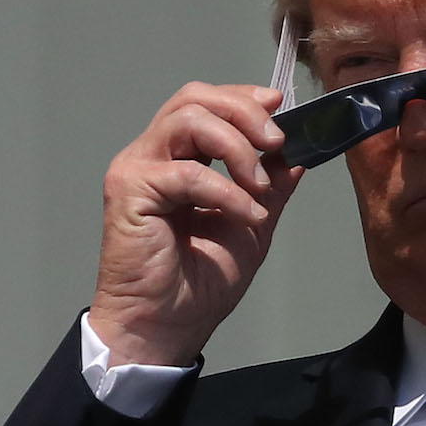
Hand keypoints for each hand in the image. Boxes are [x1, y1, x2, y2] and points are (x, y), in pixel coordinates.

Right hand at [88, 82, 301, 366]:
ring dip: (237, 147)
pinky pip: (187, 173)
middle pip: (194, 98)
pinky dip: (226, 191)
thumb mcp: (251, 226)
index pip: (206, 103)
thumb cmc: (198, 284)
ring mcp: (138, 169)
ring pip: (188, 120)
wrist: (166, 327)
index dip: (244, 98)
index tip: (280, 107)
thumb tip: (296, 157)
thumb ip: (270, 188)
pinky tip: (247, 216)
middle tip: (277, 141)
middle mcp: (153, 155)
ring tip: (261, 186)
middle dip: (244, 111)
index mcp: (179, 158)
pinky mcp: (129, 191)